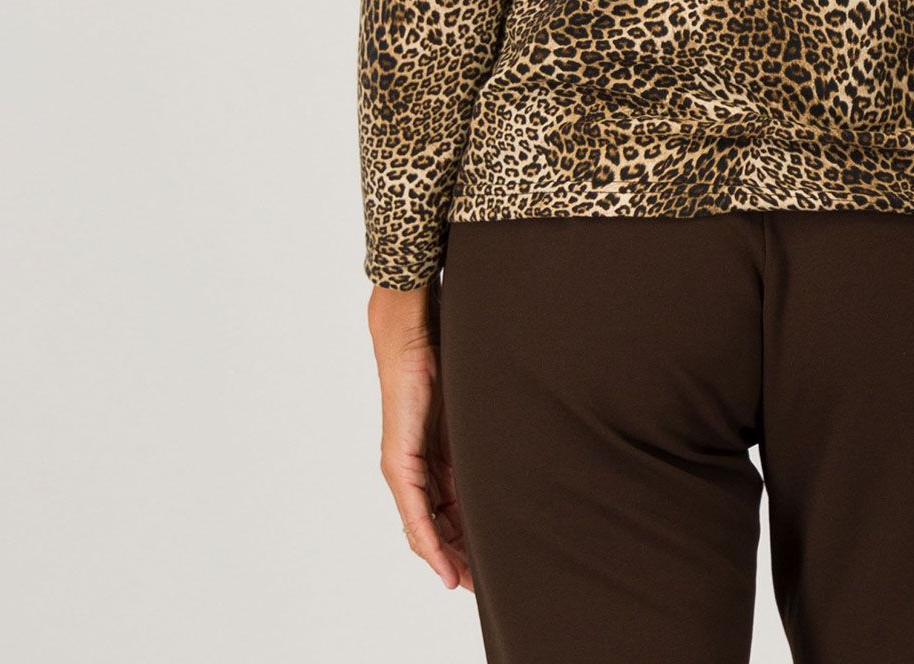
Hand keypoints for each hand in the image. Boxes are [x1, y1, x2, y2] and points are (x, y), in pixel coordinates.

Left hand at [369, 282, 470, 591]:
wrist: (415, 329)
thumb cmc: (446, 357)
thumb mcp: (472, 410)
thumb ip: (482, 439)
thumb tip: (514, 458)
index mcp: (435, 455)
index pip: (447, 512)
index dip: (464, 541)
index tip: (483, 566)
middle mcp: (414, 466)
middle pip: (435, 528)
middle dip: (457, 558)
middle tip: (479, 585)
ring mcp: (404, 465)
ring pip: (425, 527)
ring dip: (445, 558)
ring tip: (466, 583)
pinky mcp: (399, 460)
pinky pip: (415, 513)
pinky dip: (430, 541)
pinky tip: (443, 564)